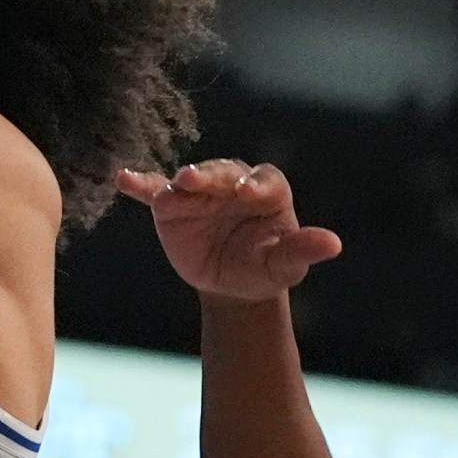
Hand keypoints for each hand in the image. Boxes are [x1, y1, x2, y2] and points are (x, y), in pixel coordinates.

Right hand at [115, 160, 342, 300]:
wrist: (231, 285)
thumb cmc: (264, 268)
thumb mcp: (284, 265)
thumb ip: (302, 250)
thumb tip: (333, 244)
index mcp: (267, 189)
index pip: (264, 180)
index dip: (255, 185)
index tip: (247, 193)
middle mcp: (231, 182)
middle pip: (221, 173)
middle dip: (210, 176)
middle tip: (195, 180)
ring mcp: (199, 192)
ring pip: (188, 182)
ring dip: (178, 183)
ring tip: (172, 189)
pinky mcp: (171, 206)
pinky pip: (155, 192)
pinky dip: (140, 185)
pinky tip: (123, 179)